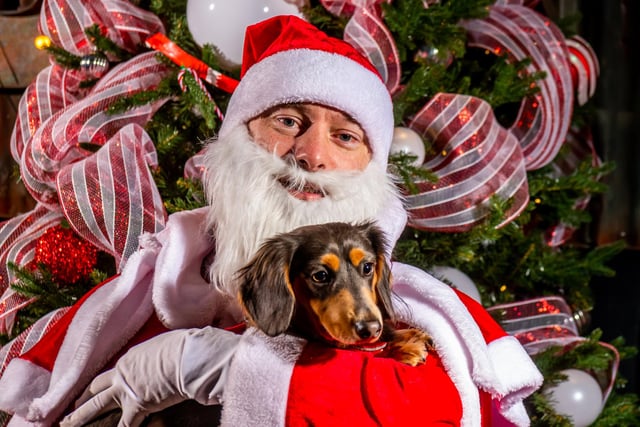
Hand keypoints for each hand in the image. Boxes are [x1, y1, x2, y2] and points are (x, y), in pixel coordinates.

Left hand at [60, 326, 239, 426]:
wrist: (186, 357)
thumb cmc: (181, 346)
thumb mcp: (164, 346)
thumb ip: (157, 355)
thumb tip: (166, 356)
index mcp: (128, 359)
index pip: (109, 374)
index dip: (100, 384)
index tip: (94, 391)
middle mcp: (122, 375)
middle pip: (95, 389)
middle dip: (80, 401)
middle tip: (68, 411)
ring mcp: (127, 391)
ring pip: (97, 406)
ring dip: (81, 418)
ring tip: (67, 425)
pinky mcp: (137, 406)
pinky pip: (124, 424)